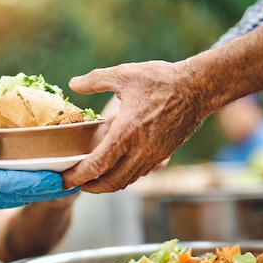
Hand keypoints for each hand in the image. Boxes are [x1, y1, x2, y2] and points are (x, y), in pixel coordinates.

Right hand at [0, 128, 79, 218]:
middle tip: (74, 180)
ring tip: (70, 182)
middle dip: (48, 189)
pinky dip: (33, 194)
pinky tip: (51, 186)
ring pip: (20, 200)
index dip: (33, 182)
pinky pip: (14, 201)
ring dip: (44, 193)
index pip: (7, 183)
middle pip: (20, 195)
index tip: (56, 178)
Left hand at [62, 61, 206, 192]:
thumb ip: (95, 80)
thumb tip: (73, 84)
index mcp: (126, 133)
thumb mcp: (124, 74)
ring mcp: (154, 156)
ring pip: (126, 181)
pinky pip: (139, 174)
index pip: (97, 166)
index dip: (77, 177)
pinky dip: (124, 176)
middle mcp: (140, 150)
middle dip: (89, 188)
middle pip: (110, 183)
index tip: (64, 179)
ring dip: (107, 184)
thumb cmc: (162, 80)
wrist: (199, 88)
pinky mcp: (164, 155)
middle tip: (74, 183)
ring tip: (92, 177)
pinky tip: (116, 166)